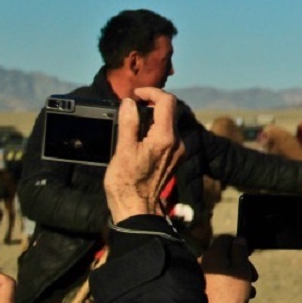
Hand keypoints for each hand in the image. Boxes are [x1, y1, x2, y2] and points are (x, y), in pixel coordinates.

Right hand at [105, 88, 180, 221]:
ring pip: (170, 123)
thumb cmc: (127, 183)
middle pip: (170, 111)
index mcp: (166, 138)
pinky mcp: (175, 158)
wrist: (137, 209)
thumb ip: (129, 123)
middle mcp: (177, 142)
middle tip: (133, 104)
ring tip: (133, 119)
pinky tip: (140, 135)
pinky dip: (156, 128)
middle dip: (153, 102)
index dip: (151, 92)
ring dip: (154, 116)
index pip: (167, 102)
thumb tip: (129, 103)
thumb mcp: (123, 150)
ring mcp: (178, 151)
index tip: (135, 94)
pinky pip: (168, 135)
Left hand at [201, 235, 258, 302]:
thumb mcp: (242, 269)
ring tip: (250, 291)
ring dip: (238, 278)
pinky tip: (240, 298)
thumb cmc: (230, 292)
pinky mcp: (200, 289)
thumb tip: (238, 240)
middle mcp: (203, 261)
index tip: (250, 258)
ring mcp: (200, 276)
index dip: (240, 245)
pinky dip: (228, 286)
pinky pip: (217, 282)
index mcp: (213, 253)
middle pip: (225, 256)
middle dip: (242, 265)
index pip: (227, 239)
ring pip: (223, 271)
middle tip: (254, 277)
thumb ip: (240, 252)